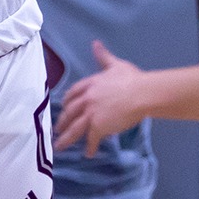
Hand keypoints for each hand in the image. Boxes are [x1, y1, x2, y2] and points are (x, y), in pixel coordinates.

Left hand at [54, 42, 146, 156]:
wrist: (141, 93)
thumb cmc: (132, 79)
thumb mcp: (116, 64)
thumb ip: (103, 57)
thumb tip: (96, 44)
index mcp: (90, 84)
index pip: (72, 94)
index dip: (66, 102)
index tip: (63, 107)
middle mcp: (86, 99)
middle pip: (69, 112)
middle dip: (62, 122)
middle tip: (57, 129)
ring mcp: (91, 113)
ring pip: (74, 128)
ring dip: (66, 138)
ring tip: (60, 146)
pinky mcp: (98, 126)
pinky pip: (91, 139)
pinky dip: (89, 147)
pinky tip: (88, 153)